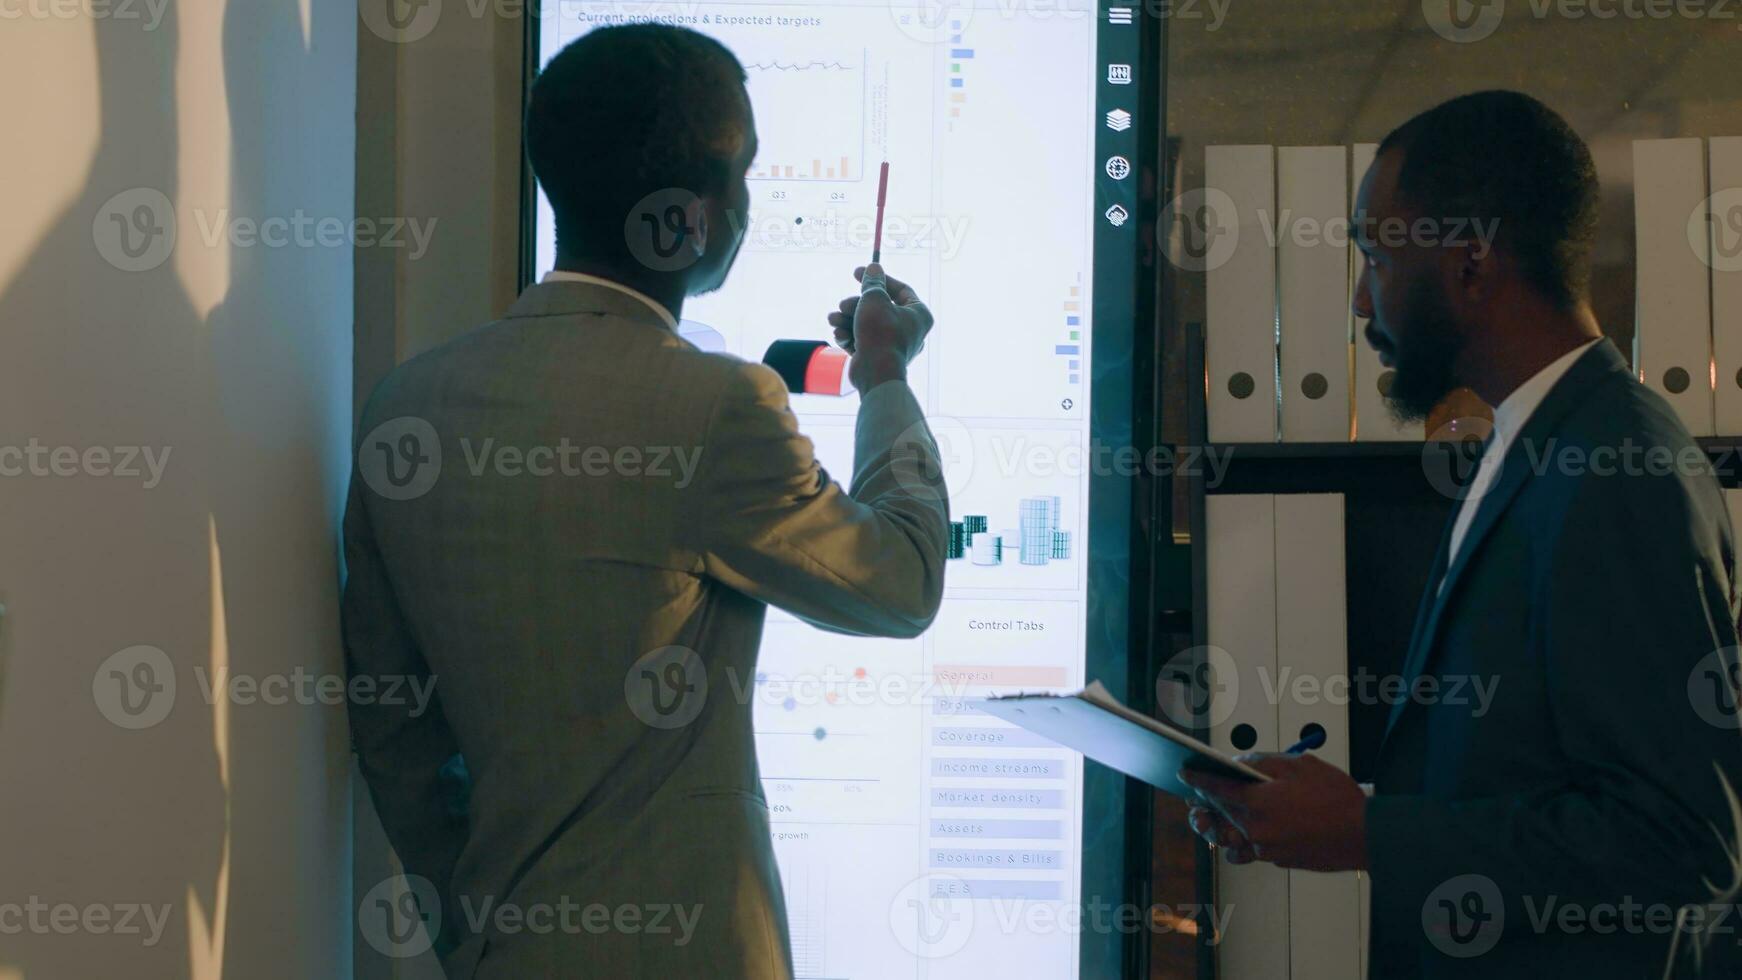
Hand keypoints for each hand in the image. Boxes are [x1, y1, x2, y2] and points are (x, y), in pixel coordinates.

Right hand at [826, 264, 932, 391]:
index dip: (878, 279)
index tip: (857, 273)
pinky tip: (838, 334)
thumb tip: (874, 267)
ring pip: (869, 324)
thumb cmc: (881, 333)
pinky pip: (865, 340)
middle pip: (880, 308)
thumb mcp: (874, 299)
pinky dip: (851, 336)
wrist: (876, 373)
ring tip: (834, 319)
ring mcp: (894, 345)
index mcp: (919, 314)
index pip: (900, 290)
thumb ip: (872, 282)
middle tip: (843, 304)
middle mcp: (910, 330)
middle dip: (856, 305)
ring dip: (848, 320)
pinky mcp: (879, 357)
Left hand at [1177, 753, 1369, 872]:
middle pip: (1217, 815)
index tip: (1185, 774)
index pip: (1215, 788)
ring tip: (1211, 816)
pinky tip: (1243, 832)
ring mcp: (1266, 848)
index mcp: (1257, 803)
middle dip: (1203, 802)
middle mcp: (1256, 829)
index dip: (1196, 778)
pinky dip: (1242, 842)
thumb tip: (1240, 763)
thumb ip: (1262, 762)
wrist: (1364, 834)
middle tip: (1195, 795)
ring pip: (1228, 838)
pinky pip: (1249, 852)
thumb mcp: (1299, 765)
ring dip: (1217, 826)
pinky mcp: (1278, 860)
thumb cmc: (1336, 799)